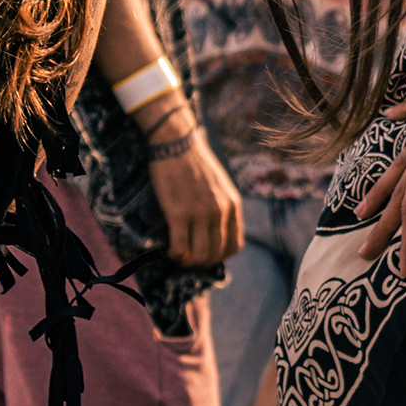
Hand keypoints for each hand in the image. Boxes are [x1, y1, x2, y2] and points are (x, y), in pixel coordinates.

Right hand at [146, 126, 242, 265]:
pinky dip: (175, 254)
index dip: (221, 256)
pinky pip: (180, 246)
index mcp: (233, 204)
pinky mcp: (178, 213)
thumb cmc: (195, 163)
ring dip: (188, 261)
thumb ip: (223, 206)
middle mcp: (220, 211)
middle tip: (189, 257)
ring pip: (198, 254)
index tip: (207, 254)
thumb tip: (217, 232)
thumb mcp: (221, 185)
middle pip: (216, 253)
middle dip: (202, 262)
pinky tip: (170, 250)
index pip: (235, 245)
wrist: (176, 143)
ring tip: (178, 255)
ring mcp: (200, 213)